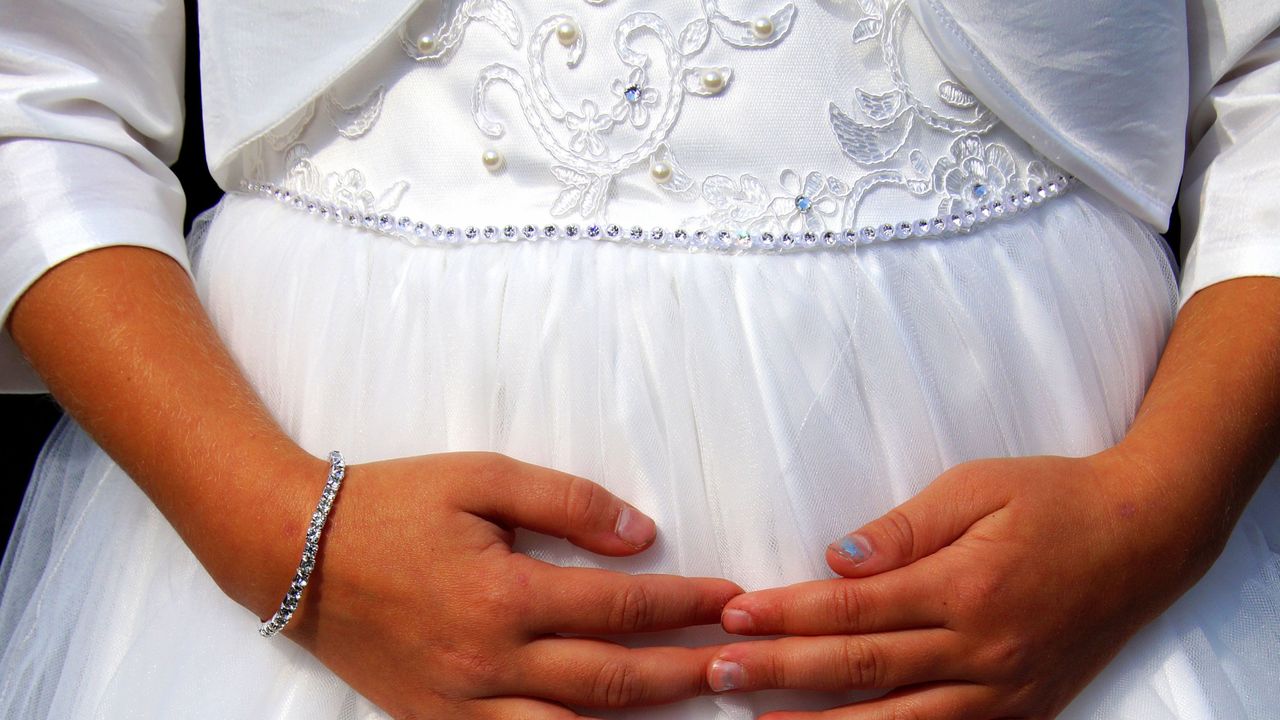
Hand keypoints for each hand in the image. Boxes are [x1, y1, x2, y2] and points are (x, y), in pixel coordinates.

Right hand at [243, 451, 740, 718]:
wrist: (295, 554)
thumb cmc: (392, 505)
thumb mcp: (481, 477)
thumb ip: (568, 502)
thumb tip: (642, 536)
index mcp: (505, 595)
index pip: (622, 605)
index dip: (685, 603)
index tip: (731, 597)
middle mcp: (491, 663)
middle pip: (614, 680)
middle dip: (686, 671)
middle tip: (740, 663)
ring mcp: (464, 707)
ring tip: (697, 709)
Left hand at [701, 452, 1218, 719]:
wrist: (1147, 536)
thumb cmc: (1054, 498)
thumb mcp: (976, 487)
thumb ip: (904, 528)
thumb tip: (836, 559)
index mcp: (964, 587)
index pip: (854, 607)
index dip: (788, 613)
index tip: (735, 616)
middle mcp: (981, 649)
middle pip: (862, 667)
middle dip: (782, 671)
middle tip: (717, 672)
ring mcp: (1003, 690)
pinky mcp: (1021, 710)